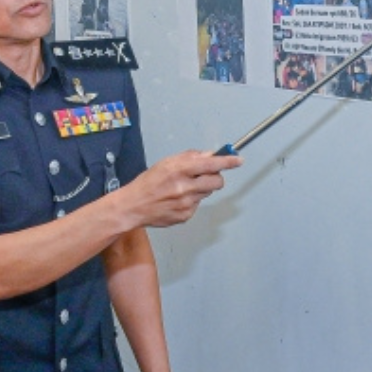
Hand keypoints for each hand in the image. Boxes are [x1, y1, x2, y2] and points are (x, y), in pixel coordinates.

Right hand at [123, 150, 240, 229]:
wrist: (133, 206)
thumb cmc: (148, 183)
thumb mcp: (166, 163)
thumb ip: (189, 158)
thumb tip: (209, 155)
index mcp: (179, 170)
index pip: (210, 163)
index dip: (227, 161)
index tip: (238, 160)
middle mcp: (184, 187)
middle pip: (217, 181)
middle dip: (215, 177)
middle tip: (206, 176)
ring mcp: (186, 203)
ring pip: (207, 193)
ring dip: (200, 189)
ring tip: (183, 189)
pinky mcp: (186, 215)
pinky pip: (197, 205)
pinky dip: (191, 201)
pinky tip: (177, 200)